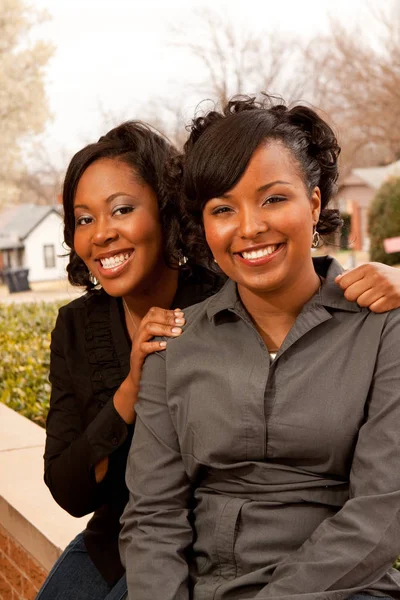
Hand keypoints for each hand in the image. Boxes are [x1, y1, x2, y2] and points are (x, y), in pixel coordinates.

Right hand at [113, 307, 184, 423]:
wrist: (139, 377)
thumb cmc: (152, 356)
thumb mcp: (160, 339)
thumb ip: (167, 327)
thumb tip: (179, 312)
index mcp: (145, 326)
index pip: (154, 312)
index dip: (167, 312)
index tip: (181, 315)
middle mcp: (140, 332)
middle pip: (151, 318)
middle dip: (168, 318)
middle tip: (182, 322)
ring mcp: (137, 343)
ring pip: (148, 329)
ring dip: (164, 329)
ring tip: (178, 332)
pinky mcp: (137, 355)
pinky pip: (144, 347)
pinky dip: (156, 345)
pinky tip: (166, 345)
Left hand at [335, 262, 399, 312]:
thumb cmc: (384, 276)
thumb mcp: (369, 269)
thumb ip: (351, 274)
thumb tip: (336, 280)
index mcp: (367, 267)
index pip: (343, 282)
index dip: (346, 288)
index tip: (353, 287)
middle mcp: (376, 275)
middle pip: (349, 295)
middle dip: (354, 297)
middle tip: (362, 294)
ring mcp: (385, 287)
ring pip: (361, 303)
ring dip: (366, 303)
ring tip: (374, 296)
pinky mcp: (393, 298)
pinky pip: (374, 308)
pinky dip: (376, 307)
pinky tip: (381, 301)